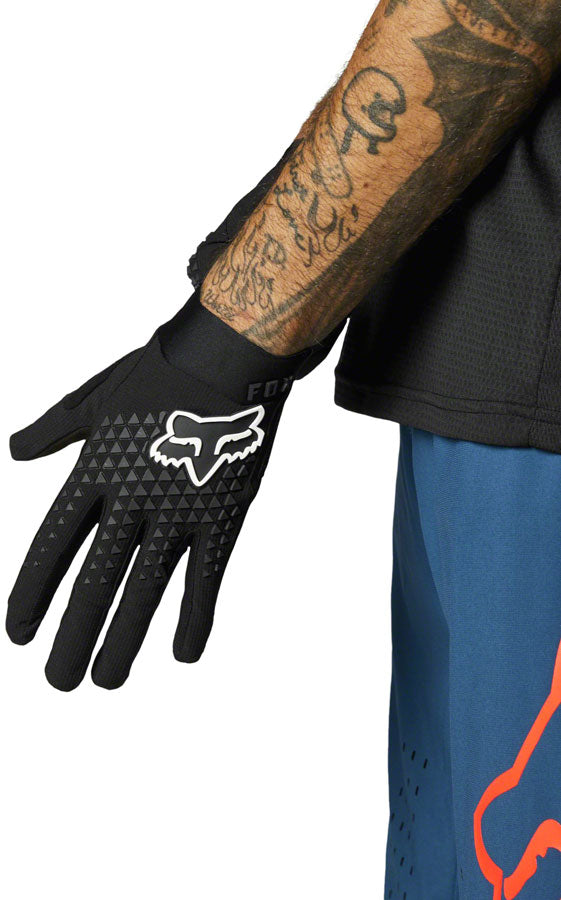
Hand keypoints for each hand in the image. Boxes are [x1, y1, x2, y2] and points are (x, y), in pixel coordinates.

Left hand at [7, 294, 331, 690]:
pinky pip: (205, 578)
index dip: (32, 594)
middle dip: (72, 636)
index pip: (53, 546)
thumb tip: (15, 451)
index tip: (18, 634)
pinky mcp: (222, 516)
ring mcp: (178, 510)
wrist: (228, 354)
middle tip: (58, 682)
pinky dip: (193, 618)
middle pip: (94, 582)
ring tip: (104, 681)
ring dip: (123, 641)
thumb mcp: (95, 397)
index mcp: (94, 471)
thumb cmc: (159, 371)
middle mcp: (130, 498)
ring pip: (145, 590)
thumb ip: (54, 429)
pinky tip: (181, 654)